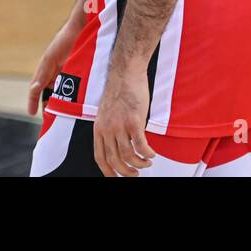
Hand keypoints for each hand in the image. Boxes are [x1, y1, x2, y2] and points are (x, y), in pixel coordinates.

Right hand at [27, 19, 79, 116]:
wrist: (83, 29)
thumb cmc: (64, 41)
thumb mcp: (50, 58)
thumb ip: (42, 74)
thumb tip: (34, 90)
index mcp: (47, 70)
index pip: (37, 90)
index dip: (33, 101)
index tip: (31, 113)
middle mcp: (58, 75)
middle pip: (51, 95)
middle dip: (50, 106)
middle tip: (51, 119)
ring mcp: (70, 76)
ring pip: (64, 95)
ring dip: (63, 104)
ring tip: (64, 116)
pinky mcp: (81, 76)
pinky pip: (76, 91)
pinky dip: (75, 99)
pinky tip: (77, 106)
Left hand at [93, 62, 154, 176]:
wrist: (126, 73)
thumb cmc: (119, 91)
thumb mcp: (106, 113)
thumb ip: (108, 129)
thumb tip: (116, 146)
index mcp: (98, 128)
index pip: (100, 158)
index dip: (109, 172)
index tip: (116, 178)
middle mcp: (107, 129)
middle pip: (115, 161)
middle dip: (127, 172)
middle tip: (136, 174)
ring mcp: (120, 125)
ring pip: (129, 156)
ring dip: (140, 164)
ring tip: (147, 164)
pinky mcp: (134, 121)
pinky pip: (141, 146)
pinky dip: (148, 154)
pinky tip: (152, 154)